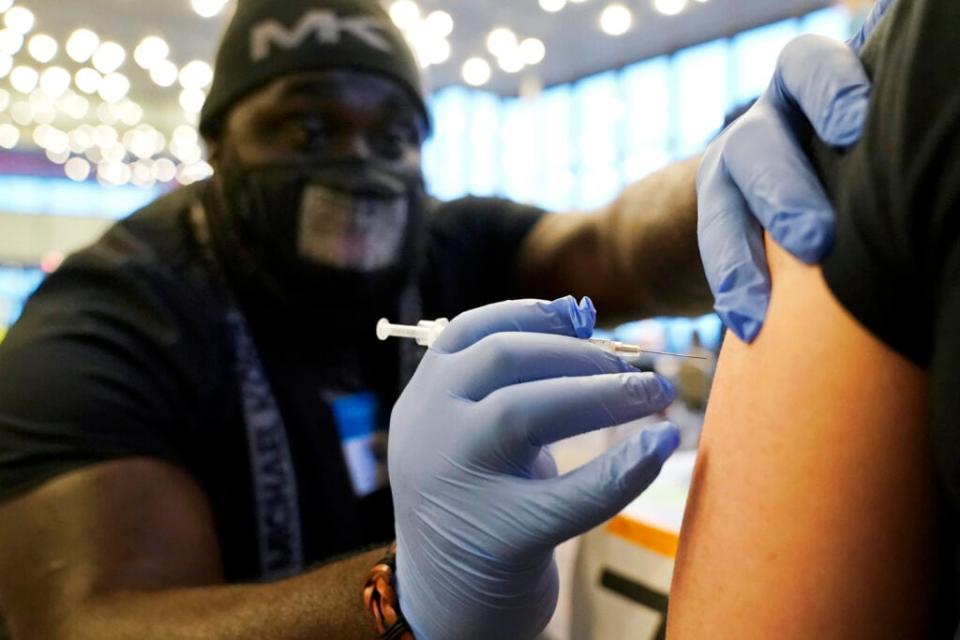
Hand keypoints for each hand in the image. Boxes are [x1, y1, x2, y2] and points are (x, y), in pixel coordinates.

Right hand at [390, 296, 678, 639]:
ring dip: (601, 392)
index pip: (467, 331)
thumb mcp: (471, 434)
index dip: (529, 313)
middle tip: (636, 368)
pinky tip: (660, 445)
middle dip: (578, 353)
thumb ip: (507, 383)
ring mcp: (458, 484)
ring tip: (655, 392)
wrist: (444, 604)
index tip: (582, 315)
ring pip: (525, 411)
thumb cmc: (475, 503)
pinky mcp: (499, 538)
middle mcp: (430, 432)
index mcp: (423, 400)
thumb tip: (579, 317)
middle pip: (502, 360)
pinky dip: (626, 467)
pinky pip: (572, 494)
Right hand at [697, 0, 893, 341]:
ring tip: (761, 310)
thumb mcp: (857, 141)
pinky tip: (750, 327)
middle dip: (782, 195)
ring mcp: (729, 177)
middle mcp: (761, 129)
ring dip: (740, 261)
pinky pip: (716, 258)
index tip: (854, 129)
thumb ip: (877, 147)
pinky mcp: (717, 223)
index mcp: (804, 92)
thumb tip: (928, 181)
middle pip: (756, 148)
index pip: (807, 68)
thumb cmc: (855, 161)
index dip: (827, 93)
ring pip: (720, 209)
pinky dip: (734, 294)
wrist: (784, 191)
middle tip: (815, 241)